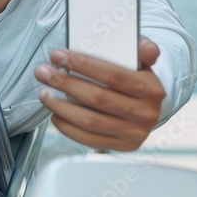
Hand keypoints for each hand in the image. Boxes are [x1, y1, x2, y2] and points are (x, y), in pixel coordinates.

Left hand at [35, 37, 165, 151]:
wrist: (148, 108)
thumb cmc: (136, 79)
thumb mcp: (142, 60)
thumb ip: (142, 49)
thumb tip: (150, 50)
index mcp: (151, 88)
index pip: (113, 75)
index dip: (83, 65)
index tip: (59, 56)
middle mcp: (145, 113)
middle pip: (98, 98)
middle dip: (66, 83)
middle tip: (45, 72)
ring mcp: (134, 133)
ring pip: (90, 121)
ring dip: (62, 106)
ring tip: (45, 93)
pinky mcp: (122, 147)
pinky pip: (89, 139)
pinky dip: (68, 127)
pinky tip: (56, 114)